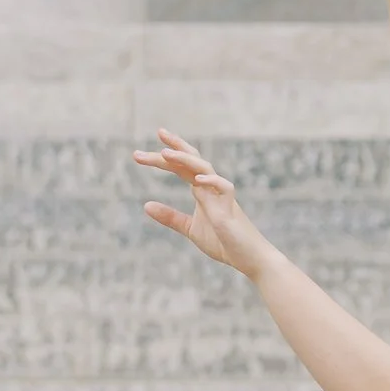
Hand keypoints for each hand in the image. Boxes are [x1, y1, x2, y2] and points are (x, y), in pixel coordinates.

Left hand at [133, 131, 270, 276]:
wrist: (249, 258)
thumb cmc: (224, 242)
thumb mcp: (190, 229)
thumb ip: (171, 217)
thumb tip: (145, 205)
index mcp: (202, 191)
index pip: (182, 167)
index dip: (165, 157)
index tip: (140, 152)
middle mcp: (212, 188)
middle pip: (192, 160)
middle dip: (175, 145)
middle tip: (158, 132)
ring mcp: (222, 196)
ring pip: (205, 168)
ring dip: (185, 159)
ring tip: (164, 153)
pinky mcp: (231, 209)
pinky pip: (224, 188)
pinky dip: (211, 182)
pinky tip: (197, 180)